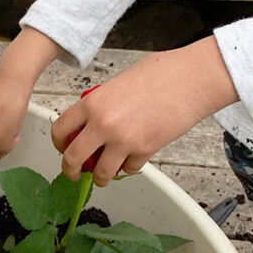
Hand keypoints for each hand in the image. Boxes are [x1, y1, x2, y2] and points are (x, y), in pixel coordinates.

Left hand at [52, 36, 238, 187]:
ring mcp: (123, 140)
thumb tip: (90, 121)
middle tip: (74, 173)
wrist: (194, 78)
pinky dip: (129, 168)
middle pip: (72, 158)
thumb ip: (101, 104)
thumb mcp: (119, 82)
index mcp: (93, 103)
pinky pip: (128, 169)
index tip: (62, 148)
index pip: (60, 130)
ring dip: (100, 178)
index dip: (58, 143)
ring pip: (100, 173)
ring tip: (102, 176)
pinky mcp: (144, 150)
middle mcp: (103, 124)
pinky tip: (132, 160)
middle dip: (70, 170)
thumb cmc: (162, 73)